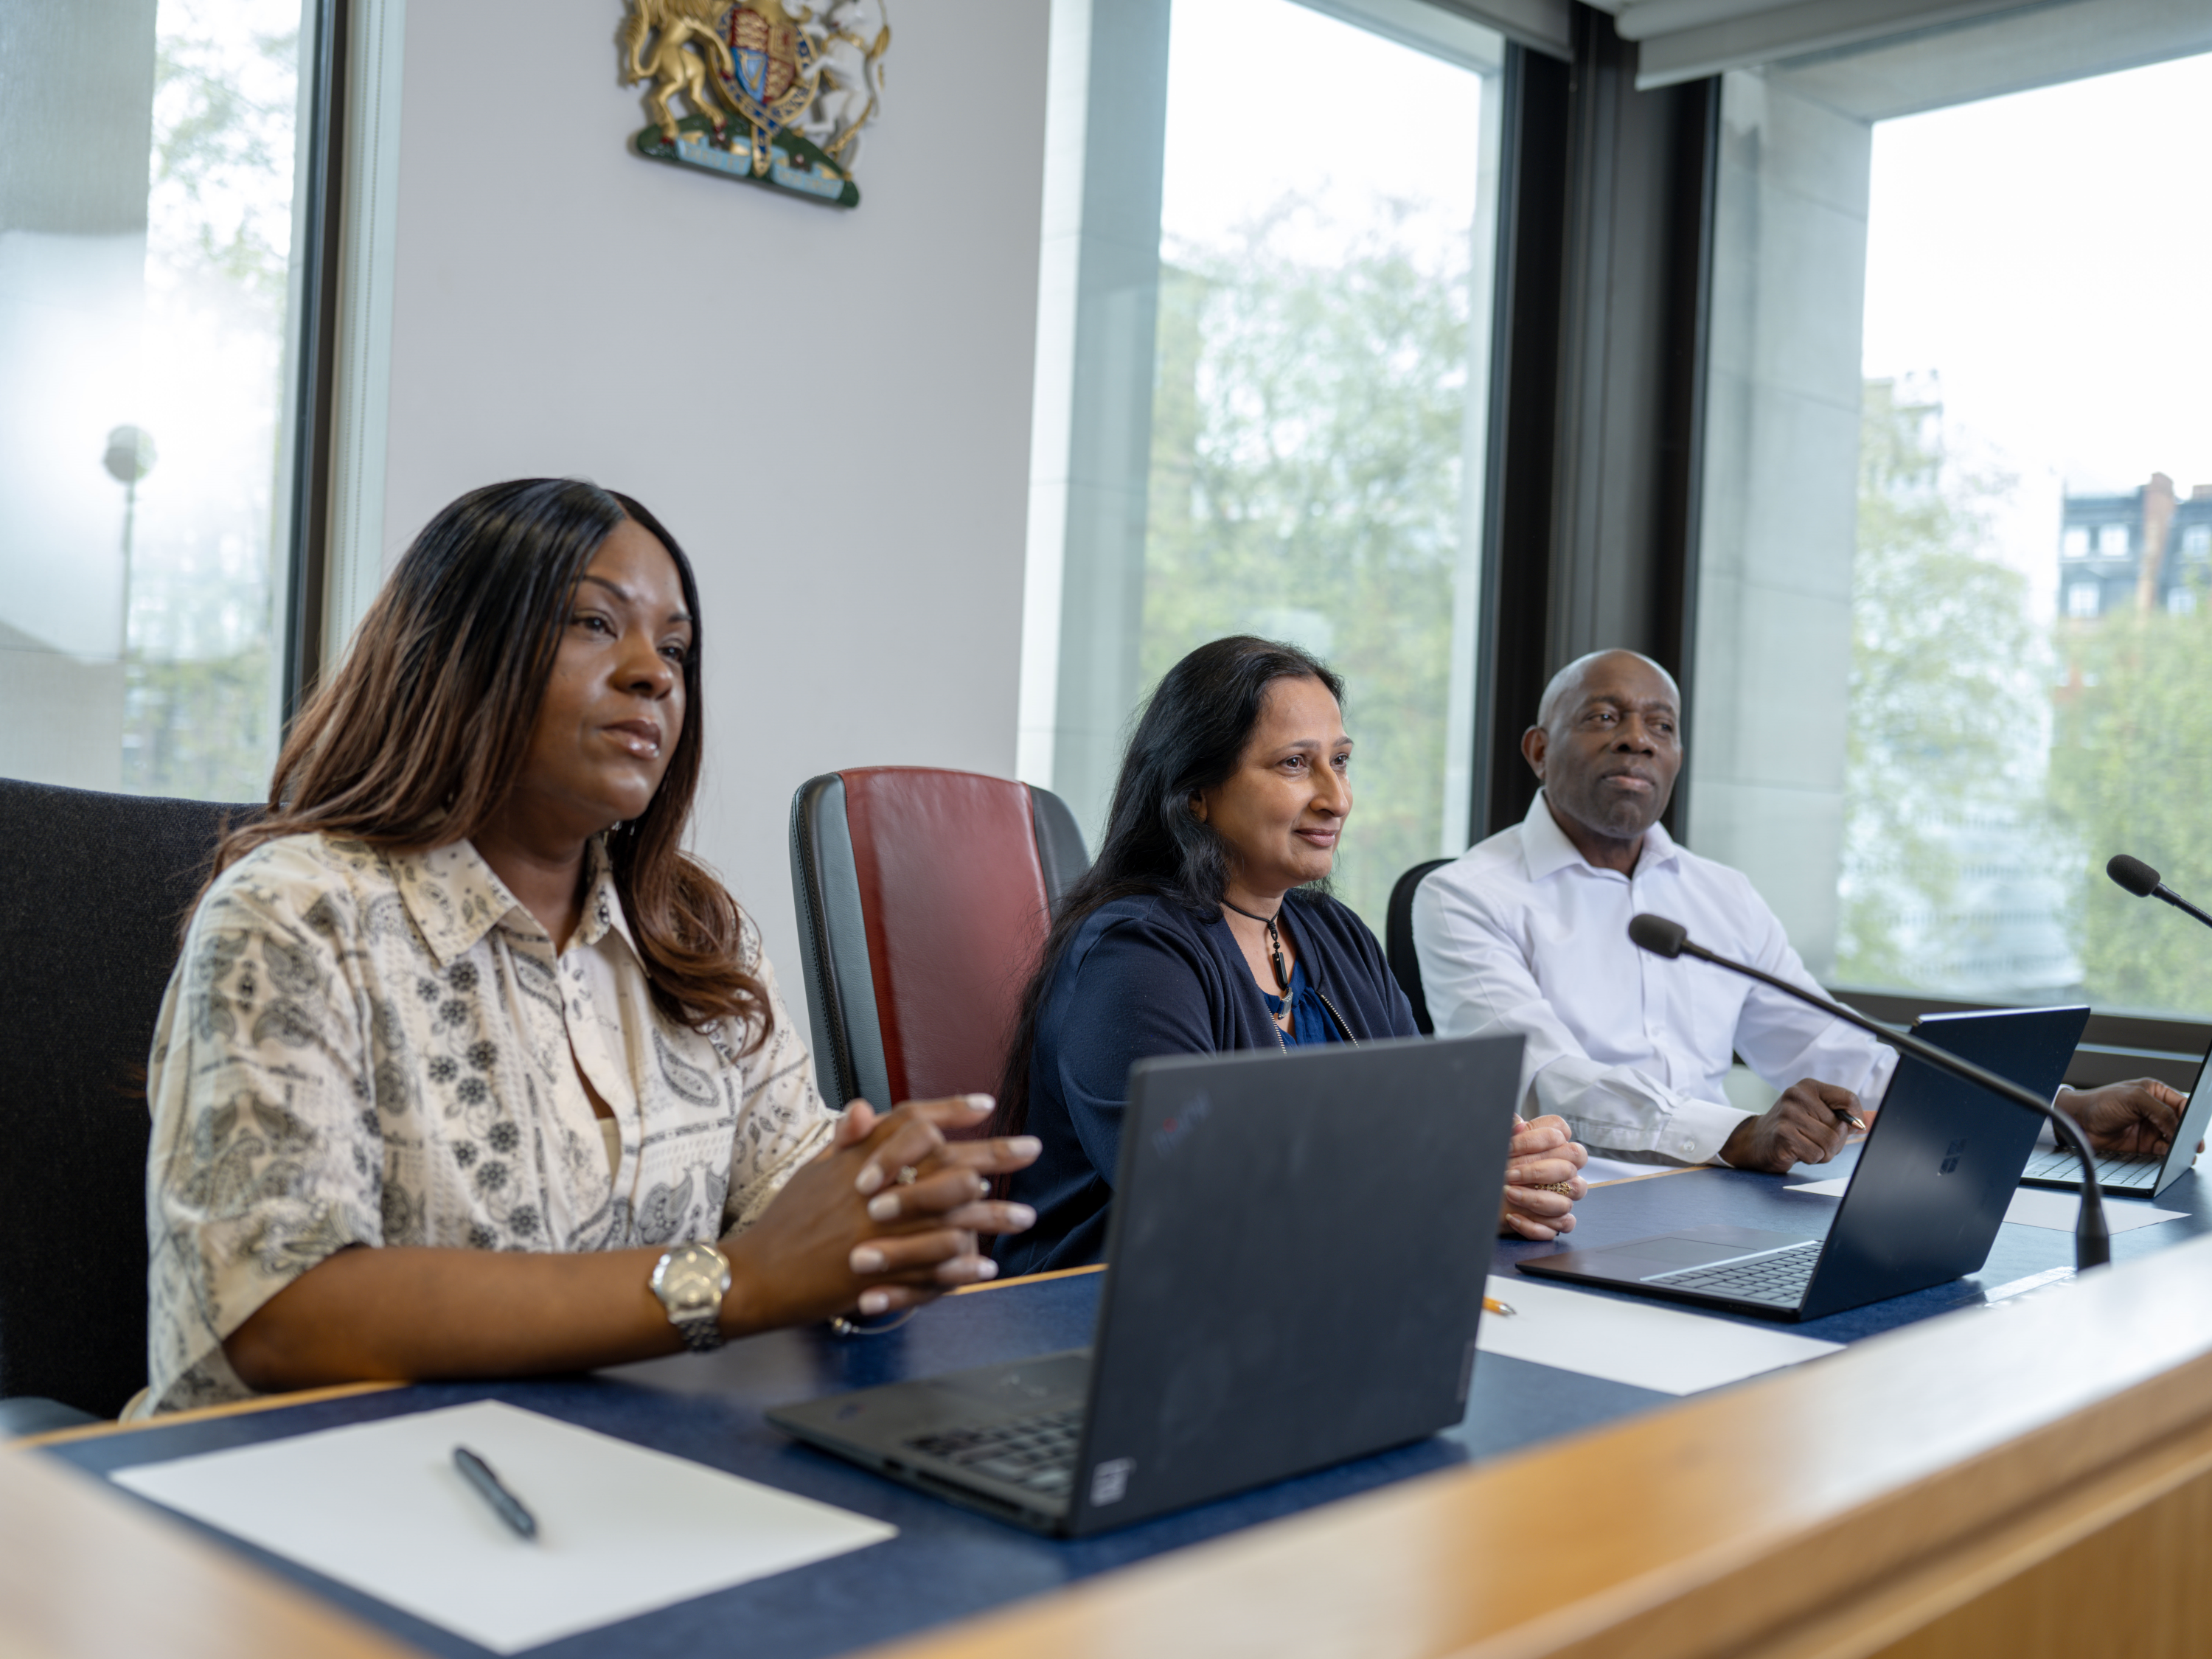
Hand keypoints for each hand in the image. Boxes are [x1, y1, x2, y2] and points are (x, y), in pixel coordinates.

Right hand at [721, 1095, 1041, 1331]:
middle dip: (993, 1153)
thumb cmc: (786, 1223)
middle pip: (943, 1162)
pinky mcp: (877, 1275)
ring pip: (947, 1218)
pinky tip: (986, 1267)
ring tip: (1025, 1214)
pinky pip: (930, 1270)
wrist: (755, 1277)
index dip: (950, 1109)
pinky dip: (960, 1269)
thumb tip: (863, 1107)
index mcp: (857, 1161)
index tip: (986, 1103)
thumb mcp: (812, 1172)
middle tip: (1031, 1148)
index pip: (909, 1122)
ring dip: (991, 1216)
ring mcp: (876, 1234)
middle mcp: (871, 1192)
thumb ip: (845, 1142)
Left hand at [1499, 1115, 1588, 1241]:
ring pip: (1568, 1199)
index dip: (1540, 1137)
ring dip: (1535, 1199)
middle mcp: (1560, 1170)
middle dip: (1539, 1170)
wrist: (1476, 1200)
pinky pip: (1562, 1225)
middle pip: (1573, 1164)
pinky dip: (1535, 1225)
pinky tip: (1513, 1217)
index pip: (1560, 1130)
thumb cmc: (1492, 1170)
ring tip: (1508, 1194)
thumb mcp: (1495, 1149)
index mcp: (1547, 1145)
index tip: (1512, 1146)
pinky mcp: (1554, 1222)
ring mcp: (1561, 1197)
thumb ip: (1507, 1132)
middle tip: (1511, 1174)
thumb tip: (1518, 1124)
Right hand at [1718, 1079, 1862, 1173]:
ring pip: (1830, 1142)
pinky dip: (1810, 1159)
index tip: (1847, 1128)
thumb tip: (1878, 1119)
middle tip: (1815, 1140)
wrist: (1754, 1141)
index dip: (1855, 1119)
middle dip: (1835, 1142)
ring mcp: (1788, 1114)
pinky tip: (1796, 1151)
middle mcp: (1797, 1096)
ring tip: (1806, 1146)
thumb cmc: (1792, 1129)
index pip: (1849, 1099)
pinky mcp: (1783, 1135)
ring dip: (1823, 1153)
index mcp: (1809, 1087)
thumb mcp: (1818, 1115)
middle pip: (1841, 1126)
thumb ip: (1847, 1116)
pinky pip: (1815, 1153)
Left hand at [2056, 1080, 2191, 1158]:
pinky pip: (2163, 1150)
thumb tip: (2178, 1127)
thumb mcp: (2134, 1100)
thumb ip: (2160, 1111)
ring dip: (2181, 1145)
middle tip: (2194, 1143)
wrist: (2079, 1122)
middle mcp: (2154, 1110)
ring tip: (2186, 1152)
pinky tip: (2173, 1156)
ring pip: (2174, 1138)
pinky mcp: (2144, 1143)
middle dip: (2188, 1132)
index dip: (2191, 1115)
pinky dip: (2169, 1154)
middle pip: (2180, 1123)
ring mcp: (2150, 1127)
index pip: (2181, 1103)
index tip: (2195, 1126)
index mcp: (2155, 1092)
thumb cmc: (2101, 1102)